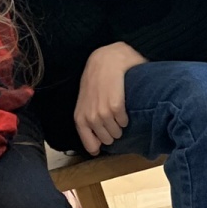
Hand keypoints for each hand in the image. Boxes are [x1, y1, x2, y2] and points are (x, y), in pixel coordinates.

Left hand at [74, 41, 145, 155]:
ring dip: (120, 126)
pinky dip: (126, 117)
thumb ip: (88, 122)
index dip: (100, 145)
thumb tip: (97, 147)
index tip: (106, 138)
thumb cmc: (97, 81)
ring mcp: (102, 113)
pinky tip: (123, 107)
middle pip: (107, 141)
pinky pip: (124, 122)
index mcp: (80, 118)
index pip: (90, 146)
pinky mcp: (115, 107)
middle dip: (112, 133)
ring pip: (117, 133)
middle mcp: (90, 118)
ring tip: (119, 112)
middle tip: (114, 118)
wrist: (107, 60)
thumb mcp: (86, 102)